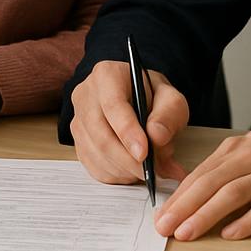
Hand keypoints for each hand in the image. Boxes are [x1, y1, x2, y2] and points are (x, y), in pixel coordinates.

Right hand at [69, 59, 189, 184]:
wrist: (140, 101)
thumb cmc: (153, 98)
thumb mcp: (171, 99)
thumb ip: (169, 114)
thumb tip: (157, 137)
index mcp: (107, 75)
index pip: (113, 105)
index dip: (127, 132)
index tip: (144, 153)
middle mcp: (86, 95)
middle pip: (100, 134)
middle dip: (128, 159)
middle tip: (153, 171)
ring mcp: (78, 120)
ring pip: (96, 154)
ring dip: (125, 170)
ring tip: (150, 169)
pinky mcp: (78, 143)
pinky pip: (93, 167)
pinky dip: (117, 175)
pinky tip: (134, 170)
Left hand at [153, 122, 250, 240]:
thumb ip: (230, 170)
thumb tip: (197, 196)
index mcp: (240, 148)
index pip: (201, 173)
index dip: (178, 195)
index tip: (161, 214)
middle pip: (210, 182)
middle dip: (183, 206)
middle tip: (164, 227)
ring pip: (232, 194)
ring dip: (205, 214)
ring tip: (186, 233)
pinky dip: (246, 221)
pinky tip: (230, 234)